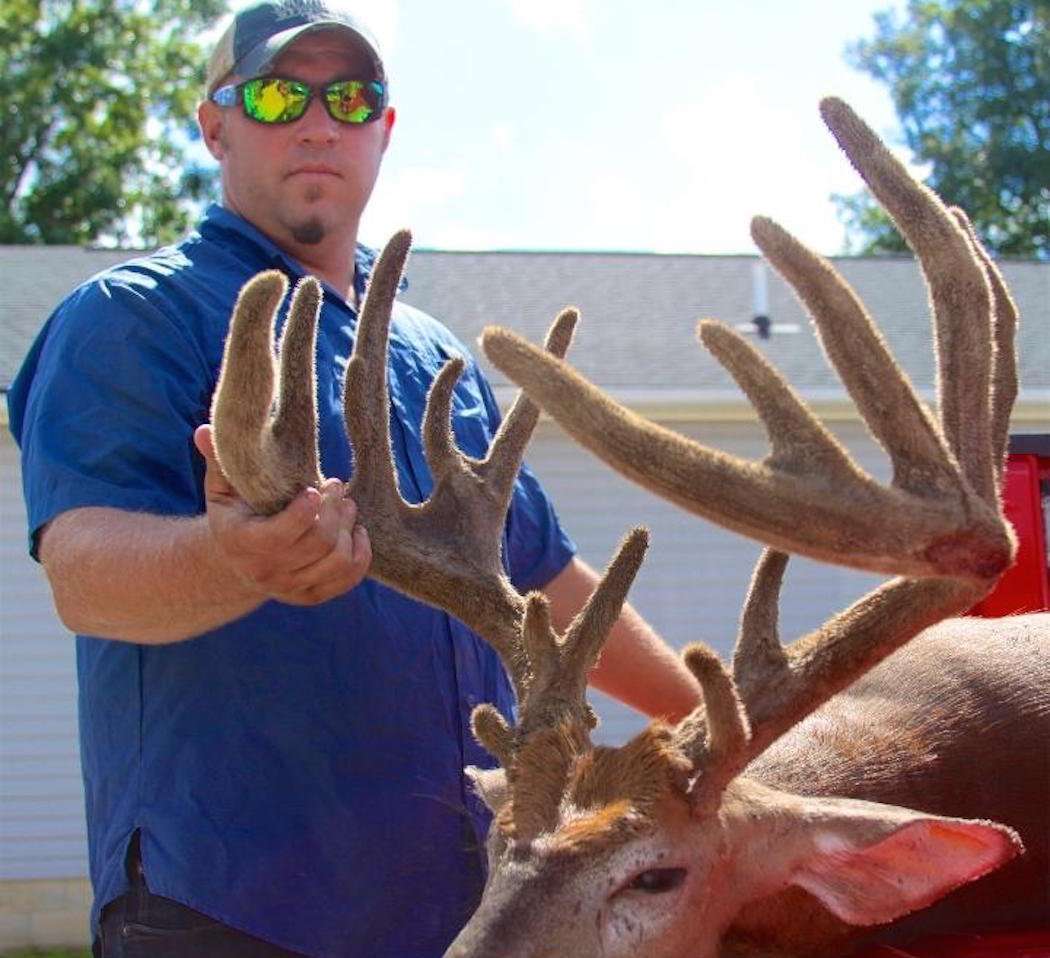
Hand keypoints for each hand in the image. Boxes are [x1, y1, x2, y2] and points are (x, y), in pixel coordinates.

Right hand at [194, 425, 371, 604]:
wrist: (235, 561)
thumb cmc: (235, 513)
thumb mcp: (222, 487)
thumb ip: (217, 459)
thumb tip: (204, 429)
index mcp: (241, 543)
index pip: (282, 533)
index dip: (307, 509)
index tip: (314, 487)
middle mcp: (265, 572)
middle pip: (319, 542)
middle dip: (335, 510)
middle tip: (336, 486)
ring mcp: (290, 588)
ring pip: (338, 561)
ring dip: (349, 529)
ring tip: (347, 506)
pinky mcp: (311, 595)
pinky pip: (348, 579)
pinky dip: (360, 554)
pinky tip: (357, 532)